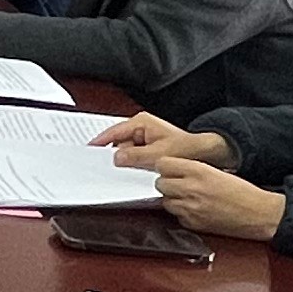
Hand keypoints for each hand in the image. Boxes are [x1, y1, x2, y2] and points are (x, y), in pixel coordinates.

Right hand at [98, 116, 225, 168]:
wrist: (202, 152)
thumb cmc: (185, 148)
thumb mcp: (157, 155)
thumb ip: (135, 156)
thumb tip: (116, 158)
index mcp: (141, 122)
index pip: (114, 132)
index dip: (100, 142)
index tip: (90, 150)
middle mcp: (140, 127)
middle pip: (119, 143)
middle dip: (121, 156)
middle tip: (122, 167)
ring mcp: (143, 136)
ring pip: (126, 151)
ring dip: (131, 161)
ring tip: (142, 168)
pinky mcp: (147, 146)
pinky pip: (134, 155)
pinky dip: (136, 163)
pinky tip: (143, 169)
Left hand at [151, 160, 284, 239]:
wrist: (258, 214)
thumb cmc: (243, 192)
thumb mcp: (216, 170)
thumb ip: (192, 169)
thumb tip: (172, 169)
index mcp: (198, 171)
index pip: (162, 164)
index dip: (166, 167)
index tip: (170, 170)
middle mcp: (191, 188)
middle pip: (160, 183)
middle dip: (168, 183)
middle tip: (180, 185)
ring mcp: (190, 208)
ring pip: (165, 201)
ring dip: (173, 199)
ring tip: (189, 198)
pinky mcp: (192, 224)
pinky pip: (176, 216)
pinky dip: (182, 213)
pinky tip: (196, 210)